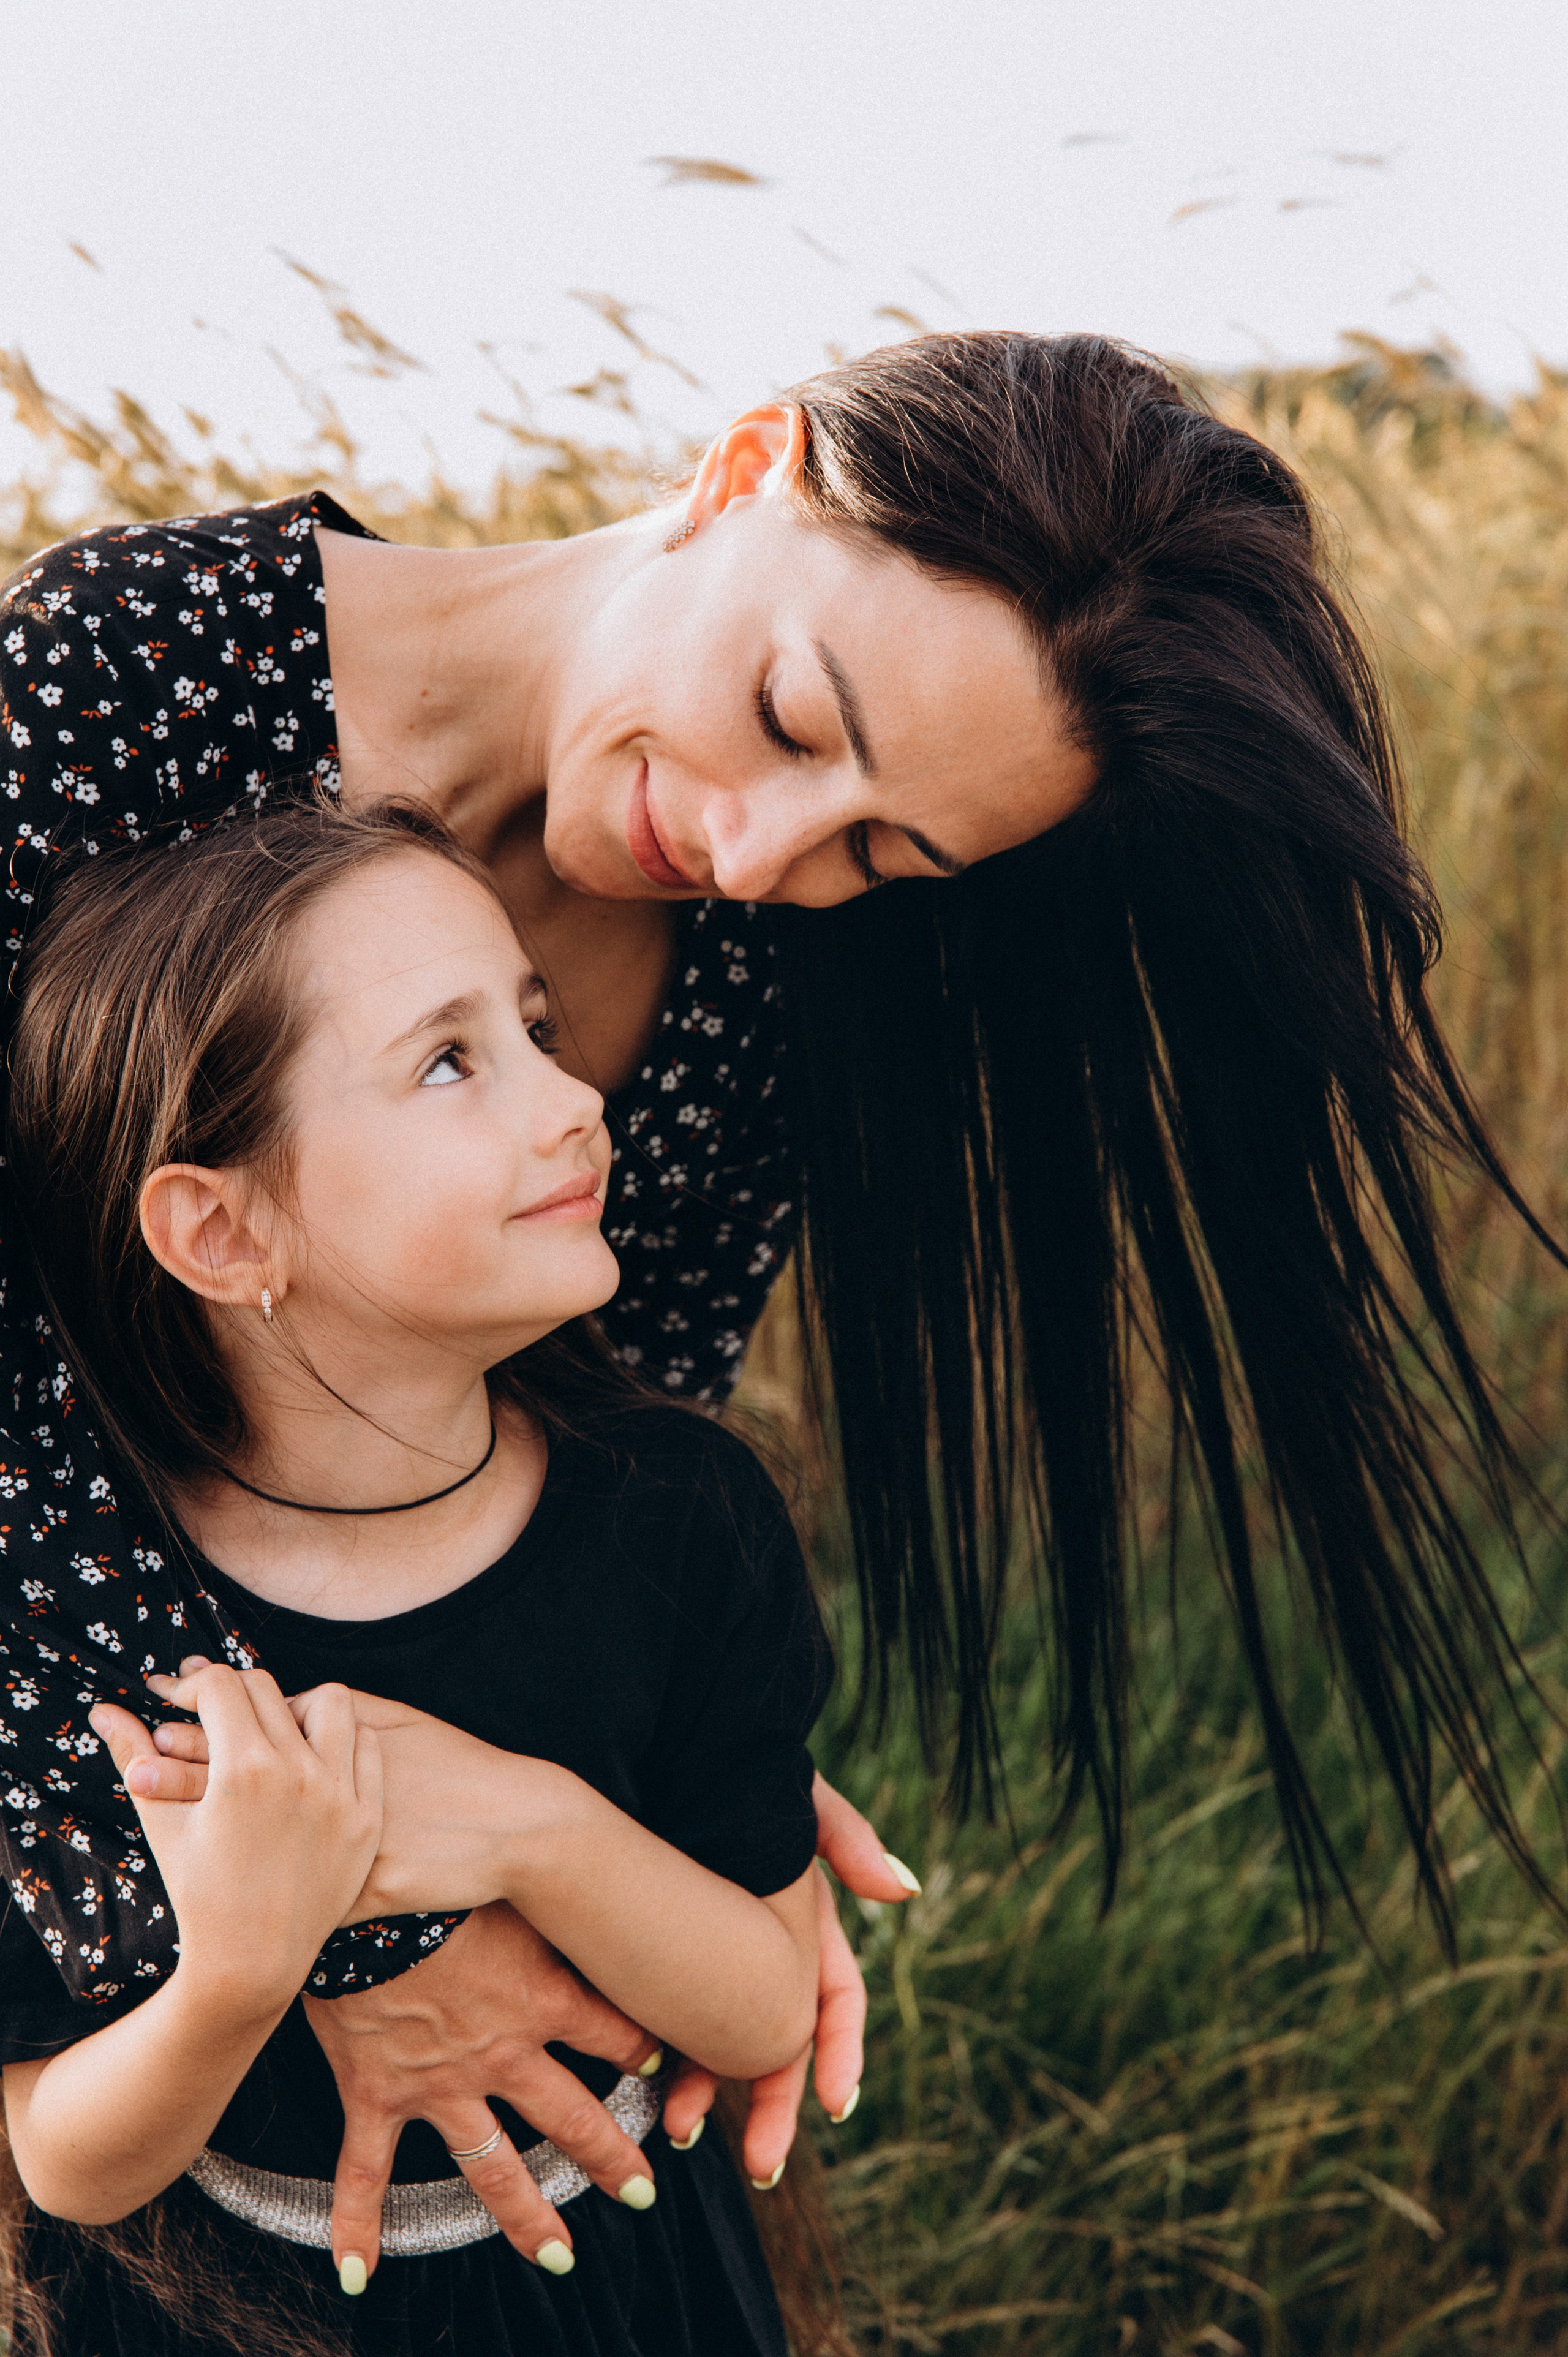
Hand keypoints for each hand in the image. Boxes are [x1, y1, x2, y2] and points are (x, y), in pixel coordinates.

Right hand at [92, 1667, 381, 2014]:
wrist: (252, 1960)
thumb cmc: (197, 1892)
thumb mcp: (162, 1821)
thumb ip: (132, 1756)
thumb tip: (102, 1708)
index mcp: (243, 1770)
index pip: (221, 1686)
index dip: (191, 1686)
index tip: (178, 1701)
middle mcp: (298, 1772)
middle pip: (267, 1688)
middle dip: (232, 1694)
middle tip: (214, 1713)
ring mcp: (340, 1793)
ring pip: (330, 1702)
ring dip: (297, 1706)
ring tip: (271, 1731)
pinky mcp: (367, 1815)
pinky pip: (367, 1745)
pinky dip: (342, 1741)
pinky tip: (313, 1757)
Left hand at [148, 1669, 549, 1920]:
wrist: (510, 1827)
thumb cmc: (453, 1767)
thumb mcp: (396, 1723)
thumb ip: (340, 1710)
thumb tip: (293, 1697)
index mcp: (336, 1745)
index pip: (252, 1714)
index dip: (202, 1704)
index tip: (167, 1693)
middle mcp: (328, 1793)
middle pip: (233, 1768)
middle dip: (178, 1755)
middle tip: (135, 1749)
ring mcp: (336, 1847)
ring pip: (246, 1832)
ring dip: (188, 1810)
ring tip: (142, 1783)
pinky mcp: (352, 1894)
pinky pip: (290, 1892)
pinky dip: (243, 1884)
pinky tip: (206, 1882)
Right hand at [304, 1900, 662, 2285]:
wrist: (365, 1890)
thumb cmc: (445, 1868)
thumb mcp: (520, 1874)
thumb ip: (558, 1884)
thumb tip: (594, 1848)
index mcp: (541, 1996)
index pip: (614, 2033)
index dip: (643, 2050)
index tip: (661, 2065)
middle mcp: (501, 2052)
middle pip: (571, 2119)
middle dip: (611, 2159)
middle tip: (641, 2192)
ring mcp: (440, 2082)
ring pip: (492, 2167)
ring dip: (528, 2217)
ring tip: (558, 2256)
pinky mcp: (377, 2092)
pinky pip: (365, 2171)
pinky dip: (357, 2223)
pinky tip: (360, 2270)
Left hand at [662, 1772, 917, 2182]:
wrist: (632, 1753)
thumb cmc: (722, 1770)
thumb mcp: (788, 1796)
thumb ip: (845, 1836)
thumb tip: (904, 1890)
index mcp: (801, 1916)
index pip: (835, 1999)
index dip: (840, 2052)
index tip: (834, 2104)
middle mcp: (757, 1945)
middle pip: (778, 2043)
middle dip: (776, 2108)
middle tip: (764, 2165)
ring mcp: (703, 1954)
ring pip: (719, 2042)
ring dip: (709, 2093)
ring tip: (679, 2131)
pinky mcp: (649, 1956)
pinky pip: (666, 2020)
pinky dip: (663, 2060)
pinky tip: (644, 2090)